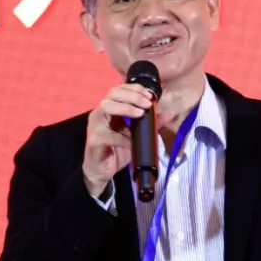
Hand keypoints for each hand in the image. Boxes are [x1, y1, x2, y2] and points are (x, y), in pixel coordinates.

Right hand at [83, 83, 154, 197]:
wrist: (101, 171)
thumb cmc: (116, 151)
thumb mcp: (135, 136)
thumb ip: (149, 124)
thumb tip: (167, 114)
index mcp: (109, 109)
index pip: (119, 89)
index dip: (134, 89)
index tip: (149, 95)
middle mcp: (100, 113)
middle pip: (112, 94)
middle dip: (132, 96)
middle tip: (147, 104)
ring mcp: (95, 126)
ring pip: (106, 107)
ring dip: (125, 108)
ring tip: (140, 114)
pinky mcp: (94, 140)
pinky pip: (109, 135)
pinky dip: (123, 137)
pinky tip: (132, 141)